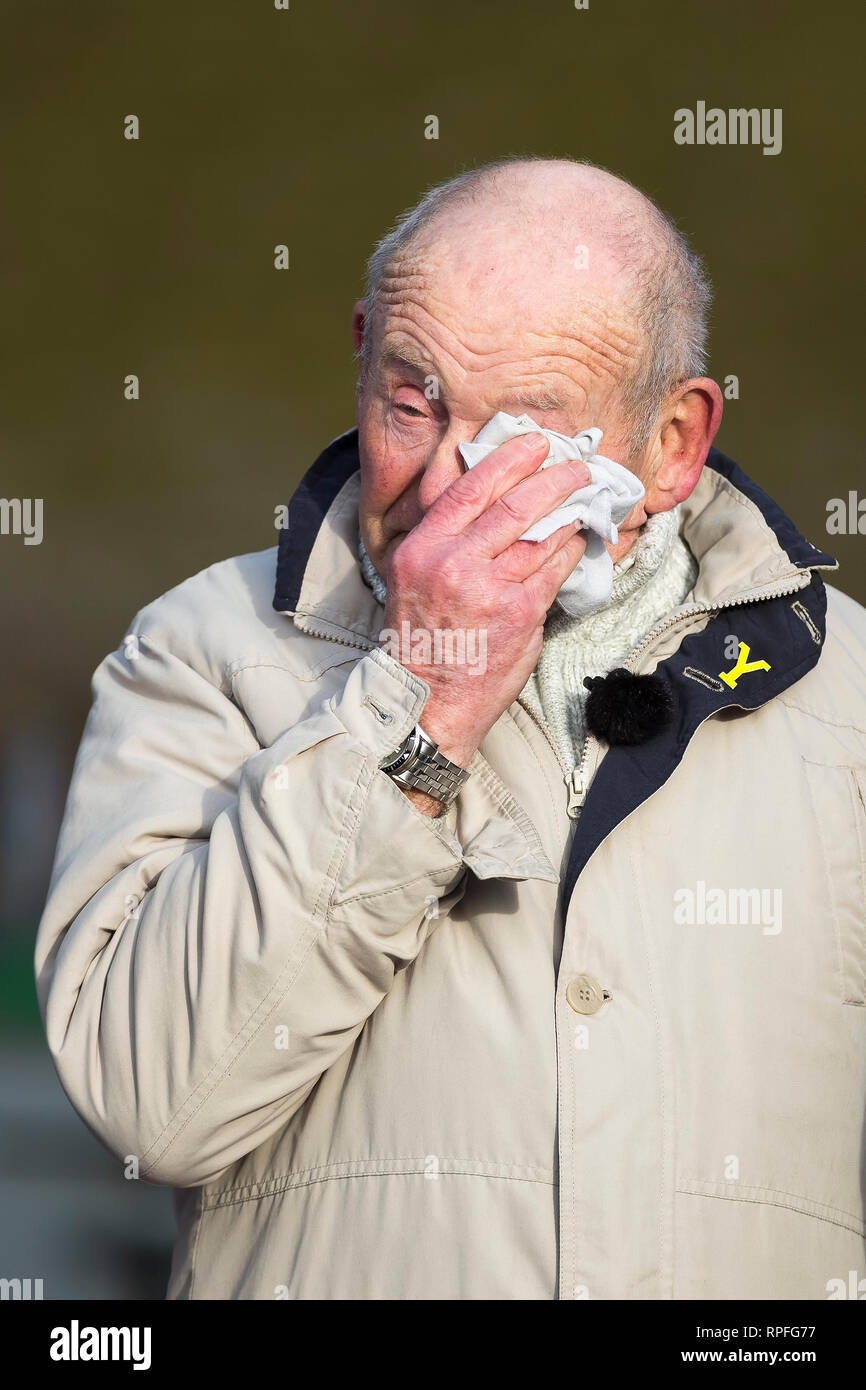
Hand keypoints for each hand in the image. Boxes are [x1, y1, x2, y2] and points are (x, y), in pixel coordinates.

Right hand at [381, 432, 589, 806]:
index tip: (535, 443)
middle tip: (576, 466)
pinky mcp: (520, 613)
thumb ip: (447, 542)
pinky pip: (556, 569)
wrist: (428, 702)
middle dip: (553, 478)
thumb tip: (496, 503)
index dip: (508, 460)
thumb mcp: (414, 580)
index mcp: (421, 549)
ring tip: (586, 498)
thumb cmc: (423, 641)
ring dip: (570, 512)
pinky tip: (580, 538)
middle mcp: (452, 563)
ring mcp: (488, 589)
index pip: (469, 488)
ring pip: (541, 535)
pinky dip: (572, 549)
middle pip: (514, 505)